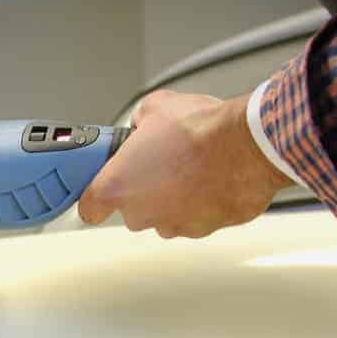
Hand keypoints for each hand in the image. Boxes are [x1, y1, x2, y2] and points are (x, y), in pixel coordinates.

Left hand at [77, 90, 290, 238]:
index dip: (96, 198)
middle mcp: (142, 213)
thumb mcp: (154, 107)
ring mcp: (173, 225)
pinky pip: (197, 217)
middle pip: (133, 209)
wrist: (246, 145)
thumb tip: (143, 125)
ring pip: (166, 214)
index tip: (102, 190)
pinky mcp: (204, 230)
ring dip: (174, 196)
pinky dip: (202, 202)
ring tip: (191, 167)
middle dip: (144, 188)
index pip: (90, 208)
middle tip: (160, 162)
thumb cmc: (200, 130)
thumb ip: (138, 124)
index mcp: (117, 187)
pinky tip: (212, 177)